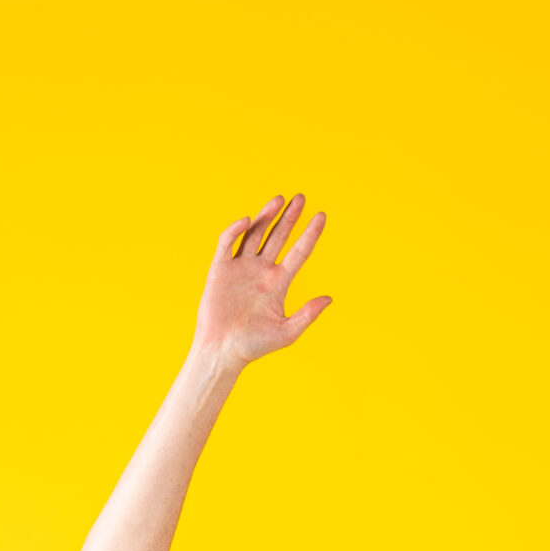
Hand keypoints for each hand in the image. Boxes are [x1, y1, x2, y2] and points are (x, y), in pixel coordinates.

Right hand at [192, 193, 331, 371]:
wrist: (222, 352)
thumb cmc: (253, 346)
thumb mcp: (287, 333)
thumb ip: (308, 314)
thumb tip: (329, 299)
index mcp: (278, 283)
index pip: (299, 252)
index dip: (310, 234)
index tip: (321, 215)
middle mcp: (261, 270)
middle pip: (278, 236)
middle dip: (289, 217)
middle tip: (301, 198)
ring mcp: (241, 267)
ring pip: (255, 234)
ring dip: (267, 216)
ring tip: (279, 200)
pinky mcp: (220, 269)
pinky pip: (228, 243)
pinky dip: (235, 230)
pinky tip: (247, 220)